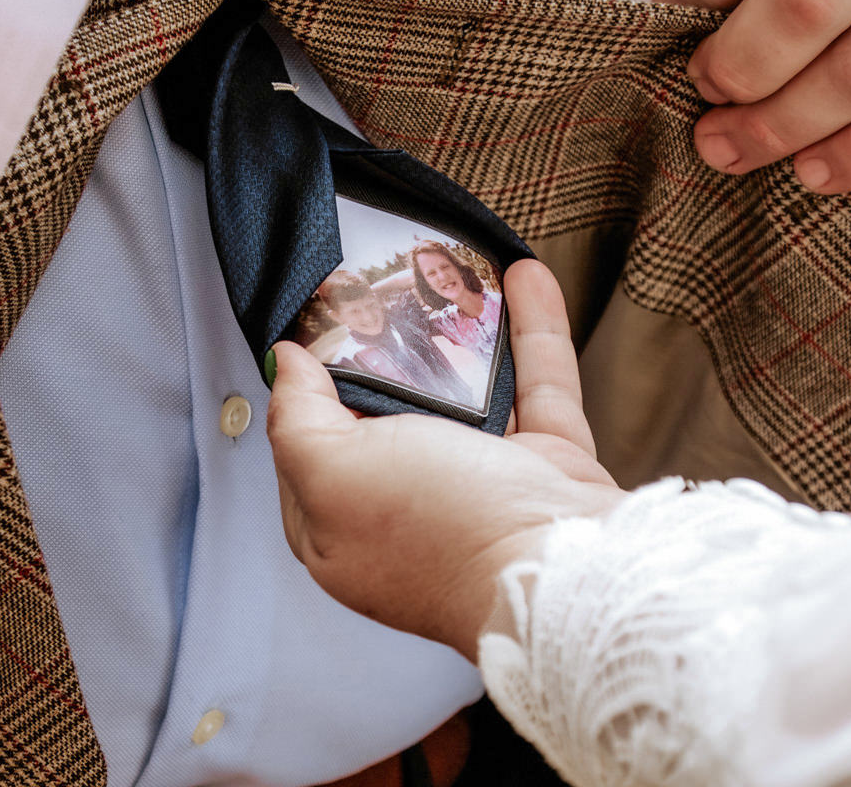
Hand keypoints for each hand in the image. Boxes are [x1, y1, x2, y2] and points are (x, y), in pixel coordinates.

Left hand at [266, 260, 626, 660]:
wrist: (566, 571)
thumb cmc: (443, 535)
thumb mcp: (334, 474)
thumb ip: (296, 420)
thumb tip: (284, 365)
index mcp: (345, 528)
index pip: (309, 451)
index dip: (306, 393)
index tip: (313, 331)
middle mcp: (412, 512)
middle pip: (390, 419)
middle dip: (388, 356)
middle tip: (385, 295)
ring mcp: (482, 492)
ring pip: (467, 399)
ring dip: (464, 337)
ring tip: (453, 278)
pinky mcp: (545, 470)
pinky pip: (537, 388)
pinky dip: (534, 333)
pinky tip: (525, 282)